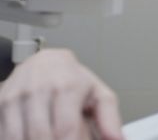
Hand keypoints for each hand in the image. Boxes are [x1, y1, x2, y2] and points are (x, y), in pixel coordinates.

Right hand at [0, 48, 122, 139]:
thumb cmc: (73, 80)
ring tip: (50, 138)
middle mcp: (39, 90)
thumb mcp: (98, 94)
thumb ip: (109, 119)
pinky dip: (17, 138)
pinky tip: (31, 137)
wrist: (44, 62)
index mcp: (67, 87)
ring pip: (19, 137)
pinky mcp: (1, 103)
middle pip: (41, 136)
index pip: (65, 129)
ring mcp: (16, 97)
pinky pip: (5, 133)